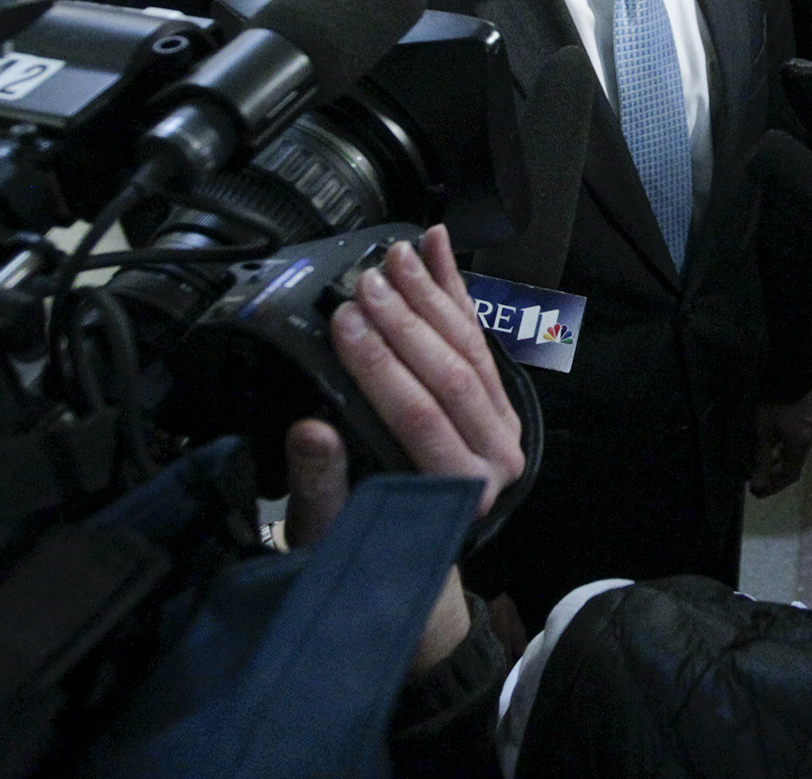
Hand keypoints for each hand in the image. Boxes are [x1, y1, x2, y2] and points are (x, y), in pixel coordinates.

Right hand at [281, 227, 519, 675]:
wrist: (413, 564)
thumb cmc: (366, 547)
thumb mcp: (331, 530)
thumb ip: (322, 481)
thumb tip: (311, 429)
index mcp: (457, 490)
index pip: (419, 415)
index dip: (381, 364)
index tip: (345, 320)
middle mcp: (492, 457)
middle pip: (451, 372)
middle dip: (407, 320)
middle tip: (367, 279)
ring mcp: (500, 425)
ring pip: (469, 347)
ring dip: (434, 294)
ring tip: (397, 254)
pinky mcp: (495, 400)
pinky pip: (476, 336)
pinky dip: (456, 289)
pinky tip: (437, 248)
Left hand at [749, 403, 811, 496]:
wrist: (781, 374)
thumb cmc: (770, 405)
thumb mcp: (761, 434)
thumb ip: (761, 462)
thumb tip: (758, 487)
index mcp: (800, 443)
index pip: (790, 474)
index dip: (773, 486)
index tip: (756, 492)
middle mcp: (808, 438)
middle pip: (791, 465)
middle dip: (771, 475)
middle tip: (753, 480)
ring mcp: (807, 429)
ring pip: (791, 454)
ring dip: (774, 463)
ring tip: (755, 466)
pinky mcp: (802, 421)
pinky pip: (791, 443)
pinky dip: (778, 450)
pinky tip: (765, 449)